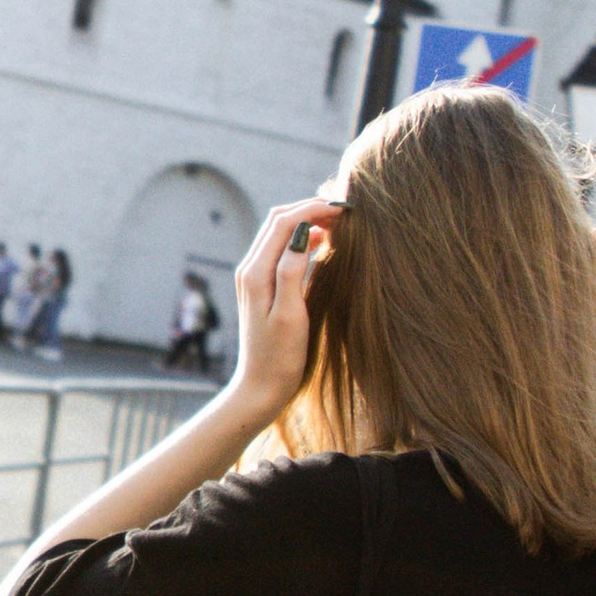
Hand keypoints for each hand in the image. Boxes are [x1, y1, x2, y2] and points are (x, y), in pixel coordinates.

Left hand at [230, 197, 340, 420]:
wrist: (260, 387)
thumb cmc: (280, 357)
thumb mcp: (291, 314)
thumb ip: (292, 270)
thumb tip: (301, 231)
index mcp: (256, 272)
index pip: (284, 222)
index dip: (313, 208)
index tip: (345, 209)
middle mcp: (250, 269)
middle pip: (279, 221)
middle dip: (310, 210)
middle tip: (344, 213)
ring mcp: (254, 277)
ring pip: (279, 233)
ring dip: (306, 222)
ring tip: (338, 225)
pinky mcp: (261, 286)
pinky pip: (280, 250)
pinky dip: (302, 240)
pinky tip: (322, 245)